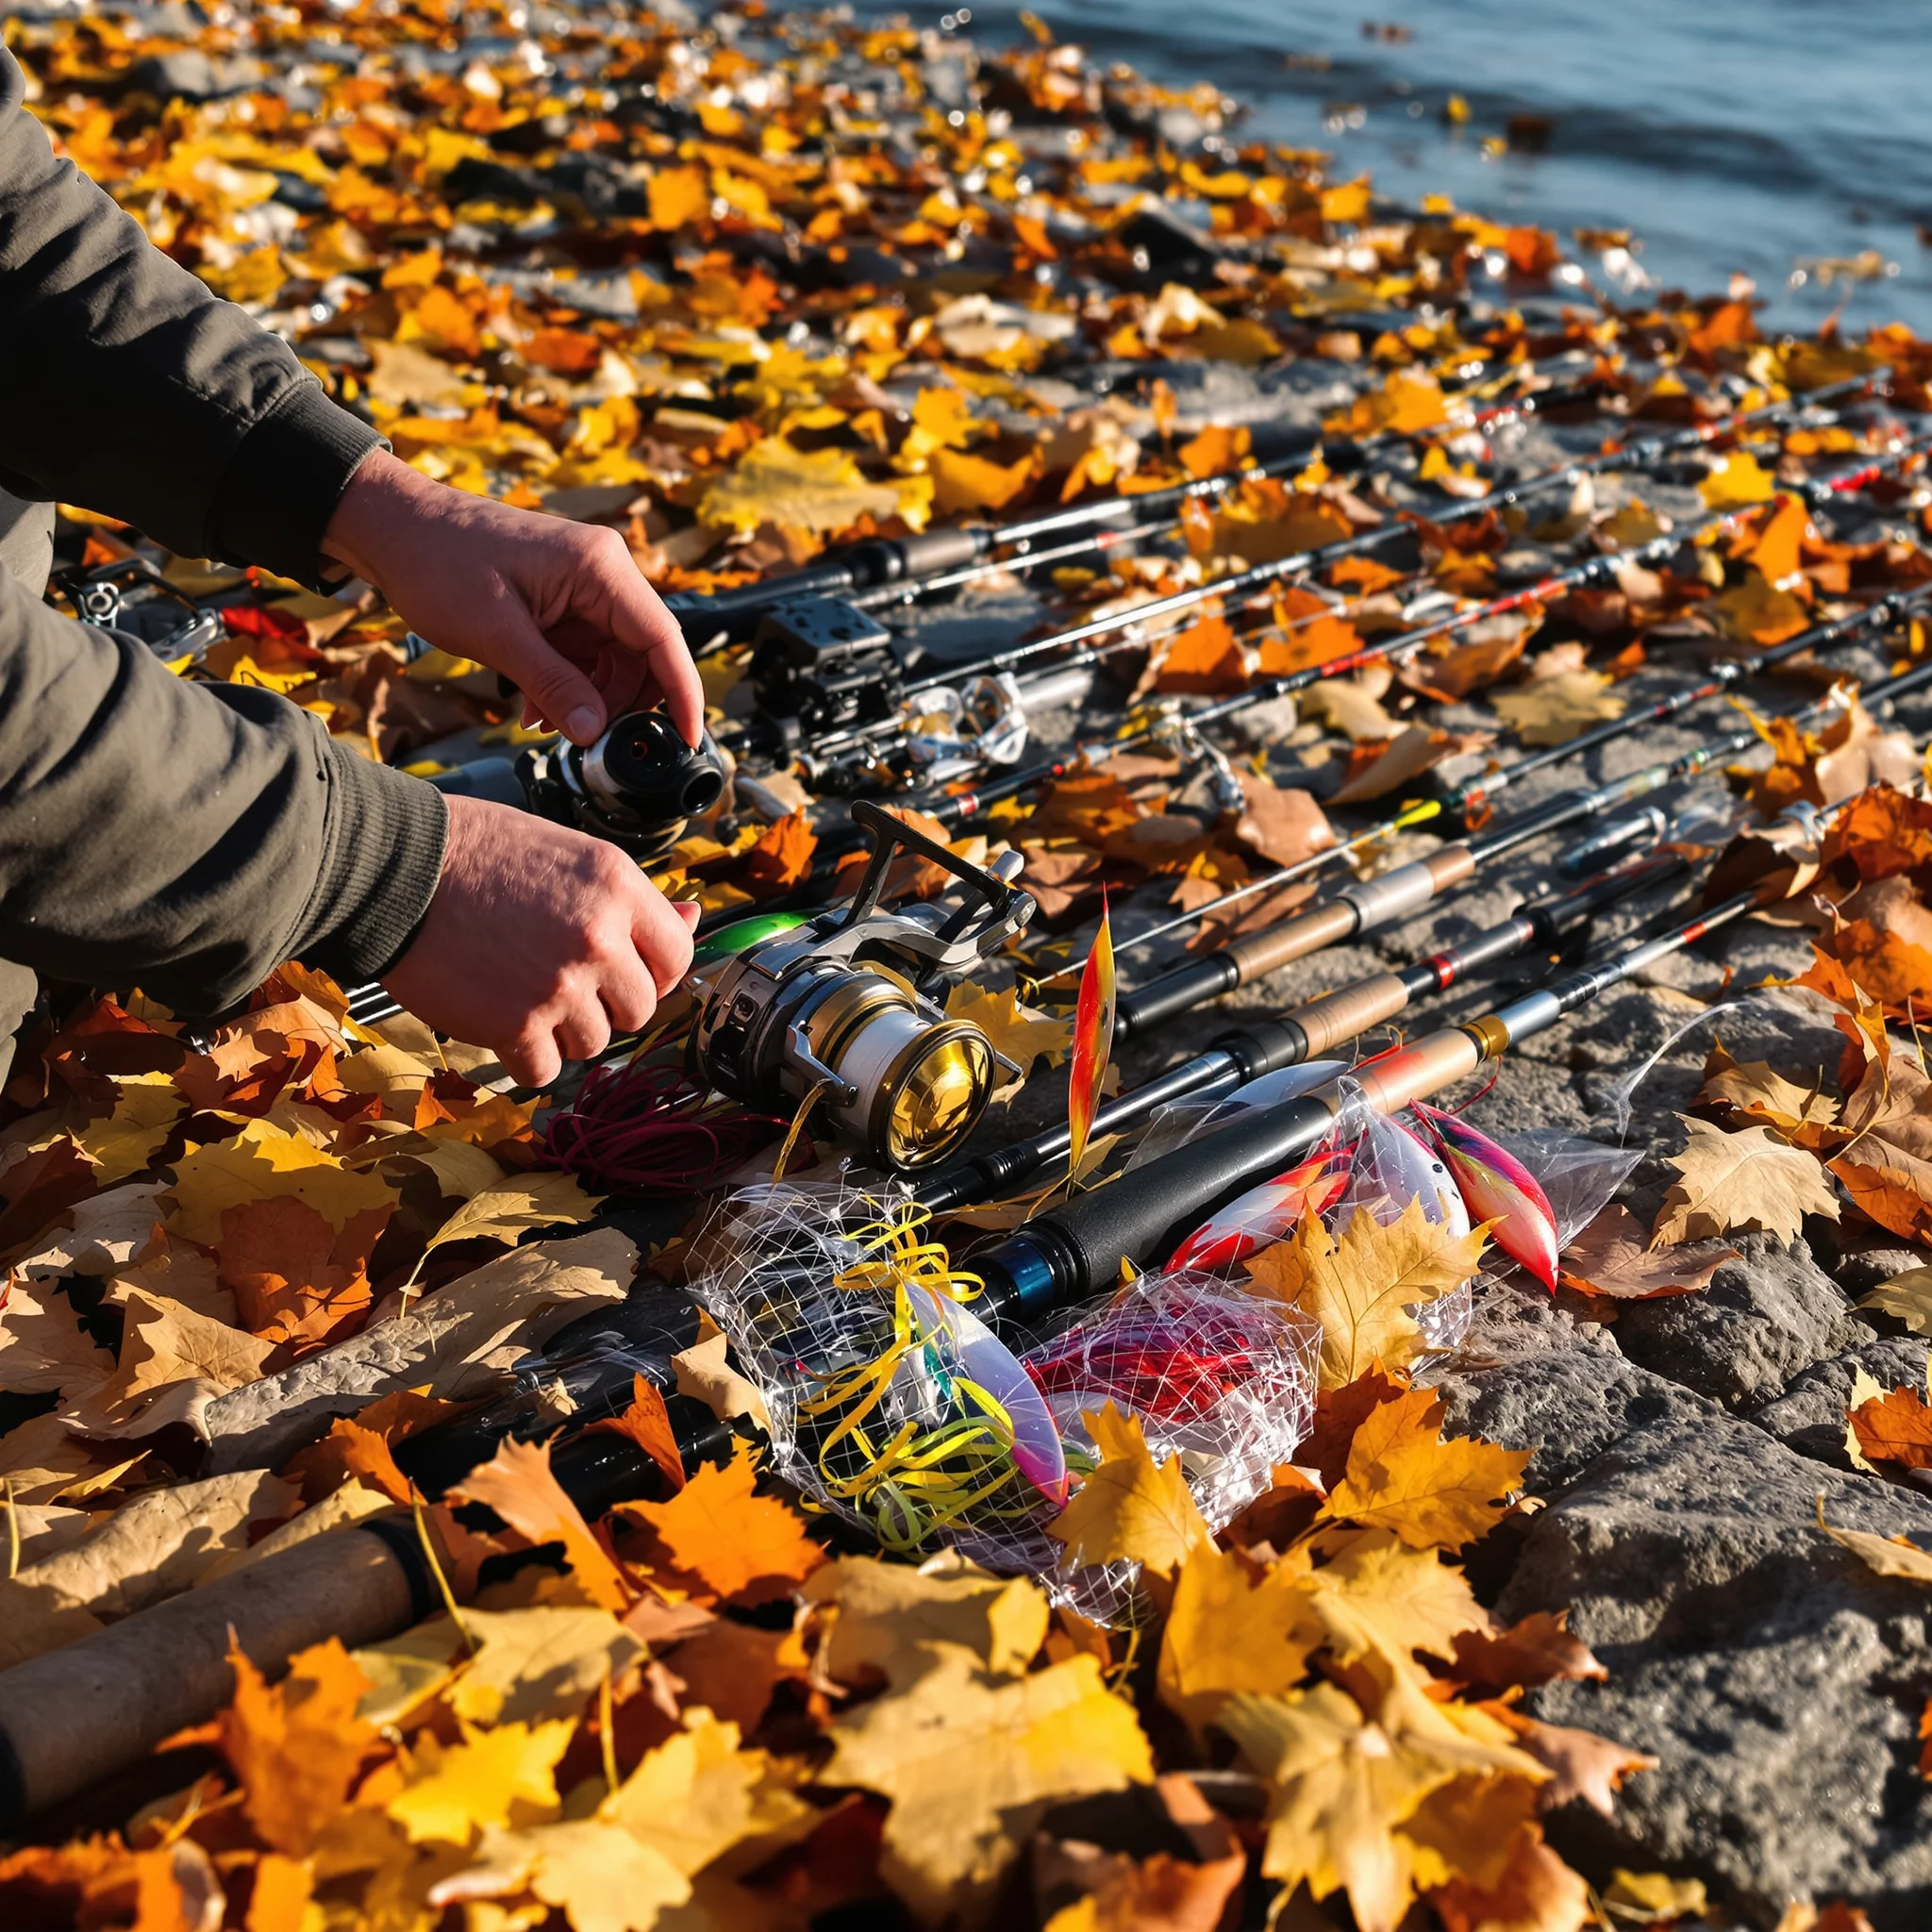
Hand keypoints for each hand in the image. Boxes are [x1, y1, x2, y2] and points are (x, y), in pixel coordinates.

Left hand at [320, 450, 701, 747]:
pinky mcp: (562, 604)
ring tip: (544, 726)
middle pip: (643, 657)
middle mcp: (603, 575)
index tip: (690, 739)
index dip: (683, 694)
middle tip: (592, 745)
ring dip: (588, 702)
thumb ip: (553, 684)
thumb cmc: (438, 561)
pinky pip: (584, 657)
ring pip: (613, 663)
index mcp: (600, 568)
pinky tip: (534, 709)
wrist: (392, 526)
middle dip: (620, 706)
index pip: (663, 639)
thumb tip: (595, 732)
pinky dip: (567, 688)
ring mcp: (584, 589)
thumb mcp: (496, 633)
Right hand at [381, 794, 699, 1086]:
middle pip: (640, 1009)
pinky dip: (524, 1056)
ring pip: (594, 1043)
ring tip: (519, 990)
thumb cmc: (478, 853)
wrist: (395, 869)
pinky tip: (498, 1018)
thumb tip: (694, 918)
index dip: (652, 972)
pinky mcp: (516, 1026)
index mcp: (617, 888)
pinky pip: (546, 1070)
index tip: (621, 971)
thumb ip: (631, 897)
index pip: (677, 957)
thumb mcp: (570, 854)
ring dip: (562, 1030)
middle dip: (605, 1004)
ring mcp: (560, 985)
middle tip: (556, 978)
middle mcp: (599, 938)